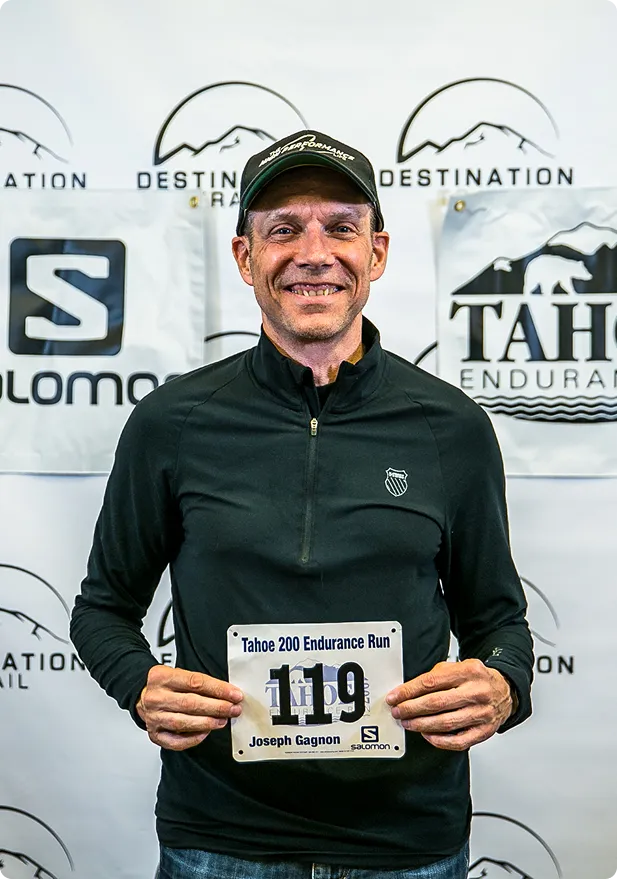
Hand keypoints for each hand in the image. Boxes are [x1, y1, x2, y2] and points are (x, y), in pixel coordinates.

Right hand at [136, 665, 242, 750]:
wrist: (141, 695)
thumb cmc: (165, 685)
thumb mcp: (178, 674)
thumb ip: (199, 683)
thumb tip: (227, 693)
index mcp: (161, 677)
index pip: (195, 682)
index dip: (218, 689)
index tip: (234, 694)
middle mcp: (156, 697)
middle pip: (190, 703)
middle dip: (217, 707)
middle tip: (233, 708)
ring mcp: (153, 717)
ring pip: (184, 723)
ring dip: (208, 722)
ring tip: (223, 720)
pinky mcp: (154, 734)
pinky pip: (176, 741)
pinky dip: (193, 739)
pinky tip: (206, 732)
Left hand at [386, 659, 512, 750]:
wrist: (505, 691)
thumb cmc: (477, 679)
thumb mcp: (459, 666)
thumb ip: (437, 676)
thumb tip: (409, 690)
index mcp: (468, 672)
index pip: (432, 682)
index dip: (409, 690)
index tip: (395, 696)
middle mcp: (476, 692)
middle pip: (437, 703)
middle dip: (412, 708)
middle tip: (398, 711)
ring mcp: (482, 714)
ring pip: (446, 723)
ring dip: (421, 724)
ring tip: (407, 723)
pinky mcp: (485, 731)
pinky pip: (459, 741)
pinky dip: (440, 741)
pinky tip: (427, 735)